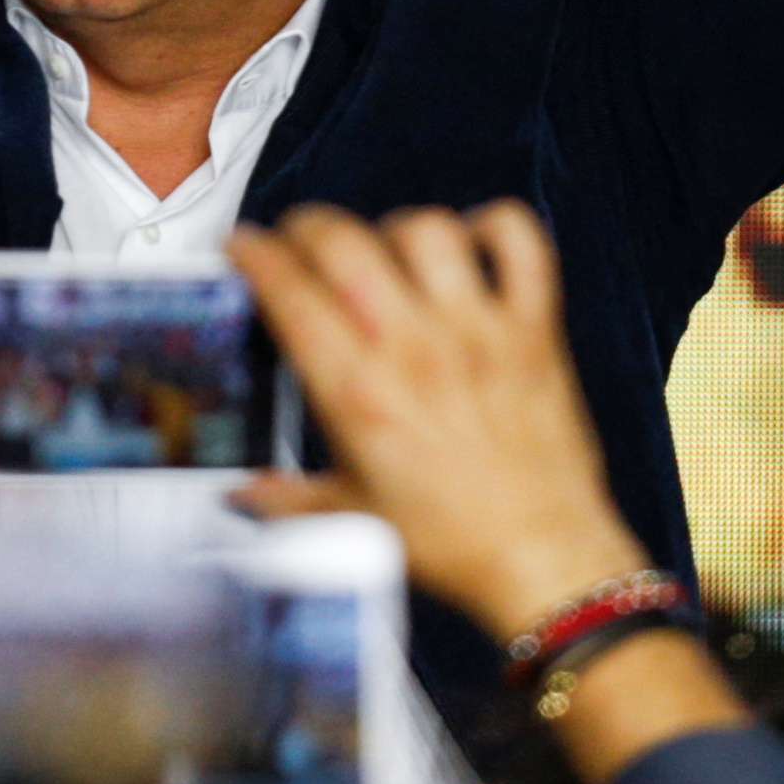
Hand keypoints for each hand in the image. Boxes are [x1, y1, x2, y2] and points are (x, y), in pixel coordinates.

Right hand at [228, 201, 642, 645]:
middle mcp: (414, 348)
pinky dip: (493, 226)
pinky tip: (470, 247)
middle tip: (300, 242)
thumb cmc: (452, 542)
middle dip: (307, 228)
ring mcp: (479, 331)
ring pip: (426, 231)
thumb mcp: (351, 520)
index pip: (289, 291)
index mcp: (358, 393)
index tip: (244, 246)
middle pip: (345, 243)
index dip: (254, 253)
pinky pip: (519, 243)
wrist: (542, 557)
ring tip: (386, 253)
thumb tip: (241, 495)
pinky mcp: (533, 329)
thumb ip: (286, 499)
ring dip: (394, 230)